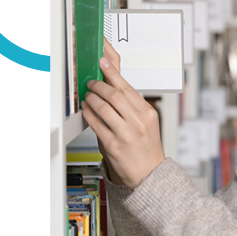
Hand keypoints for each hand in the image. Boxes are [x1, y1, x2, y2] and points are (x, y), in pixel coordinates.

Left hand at [82, 41, 165, 189]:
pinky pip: (95, 123)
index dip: (112, 72)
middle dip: (98, 85)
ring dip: (91, 98)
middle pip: (113, 94)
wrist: (149, 173)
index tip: (102, 62)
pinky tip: (86, 109)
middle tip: (91, 82)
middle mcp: (138, 121)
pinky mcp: (113, 144)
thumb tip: (113, 88)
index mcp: (147, 113)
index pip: (127, 87)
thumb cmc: (146, 148)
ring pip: (102, 107)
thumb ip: (131, 106)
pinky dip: (88, 113)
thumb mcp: (146, 122)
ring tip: (88, 96)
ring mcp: (125, 133)